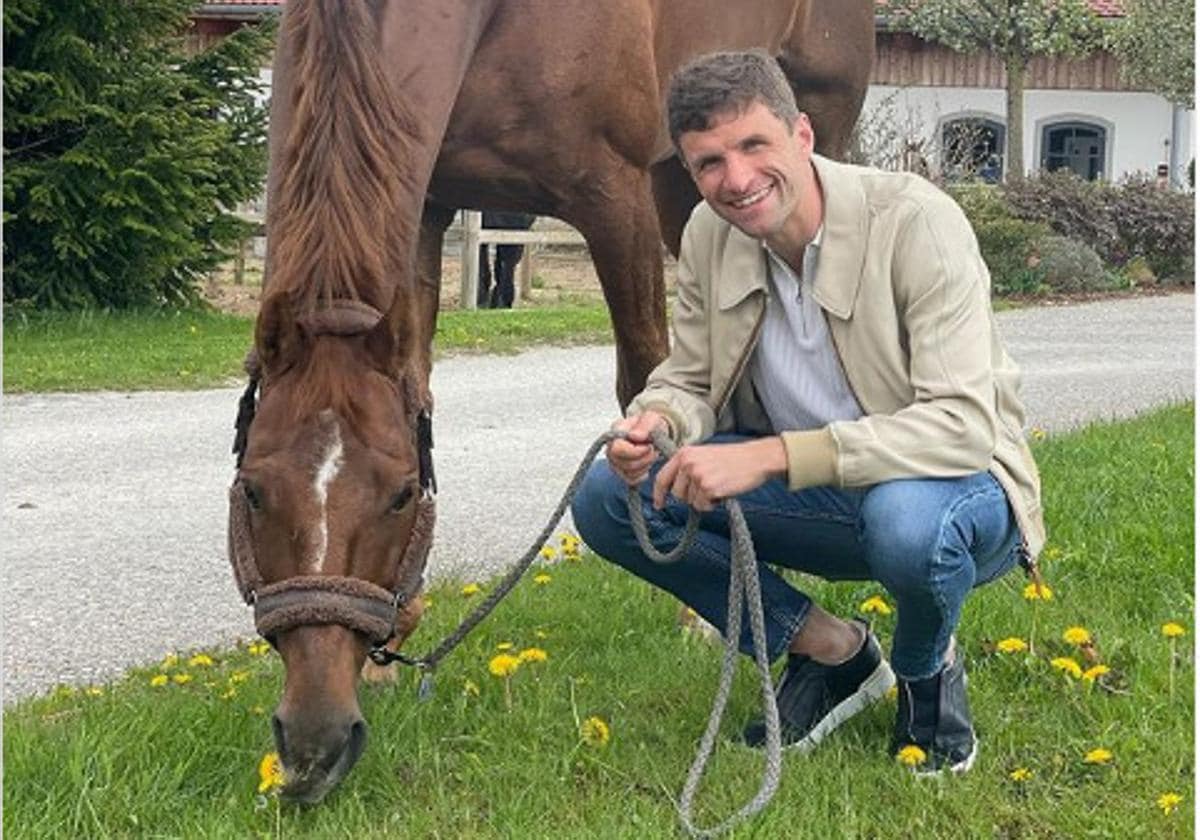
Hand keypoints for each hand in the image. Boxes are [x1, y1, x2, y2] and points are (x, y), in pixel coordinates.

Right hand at [606, 411, 666, 485]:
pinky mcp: (621, 473)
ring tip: (651, 454)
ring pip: (629, 473)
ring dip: (645, 465)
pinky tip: (646, 464)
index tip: (649, 446)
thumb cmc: (650, 425)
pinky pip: (632, 480)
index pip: (617, 449)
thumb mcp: (651, 419)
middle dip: (644, 459)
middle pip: (624, 464)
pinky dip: (643, 474)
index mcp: (615, 432)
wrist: (653, 432)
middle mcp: (611, 449)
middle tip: (653, 450)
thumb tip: (635, 436)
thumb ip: (644, 425)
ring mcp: (615, 463)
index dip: (635, 451)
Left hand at [652, 437, 785, 511]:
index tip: (659, 504)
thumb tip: (674, 489)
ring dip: (704, 500)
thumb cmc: (733, 459)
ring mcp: (697, 475)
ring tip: (719, 486)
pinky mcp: (708, 487)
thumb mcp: (704, 455)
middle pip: (677, 493)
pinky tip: (723, 491)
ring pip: (690, 501)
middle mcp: (688, 463)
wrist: (756, 458)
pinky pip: (703, 506)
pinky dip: (713, 504)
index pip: (662, 477)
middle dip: (690, 496)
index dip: (658, 493)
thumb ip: (687, 467)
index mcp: (684, 453)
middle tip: (709, 488)